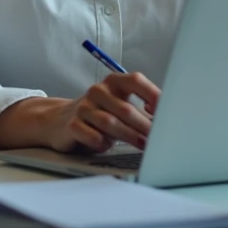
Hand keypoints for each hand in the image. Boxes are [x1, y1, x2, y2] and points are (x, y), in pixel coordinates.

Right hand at [44, 72, 160, 153]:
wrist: (59, 121)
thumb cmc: (100, 115)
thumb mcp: (119, 106)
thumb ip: (140, 111)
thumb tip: (168, 120)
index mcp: (113, 82)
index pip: (136, 81)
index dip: (153, 95)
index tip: (166, 111)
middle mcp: (98, 91)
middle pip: (126, 108)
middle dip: (144, 125)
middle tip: (159, 138)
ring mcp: (83, 107)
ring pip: (110, 123)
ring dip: (129, 136)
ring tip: (143, 145)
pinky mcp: (72, 125)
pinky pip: (92, 136)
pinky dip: (103, 144)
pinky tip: (108, 146)